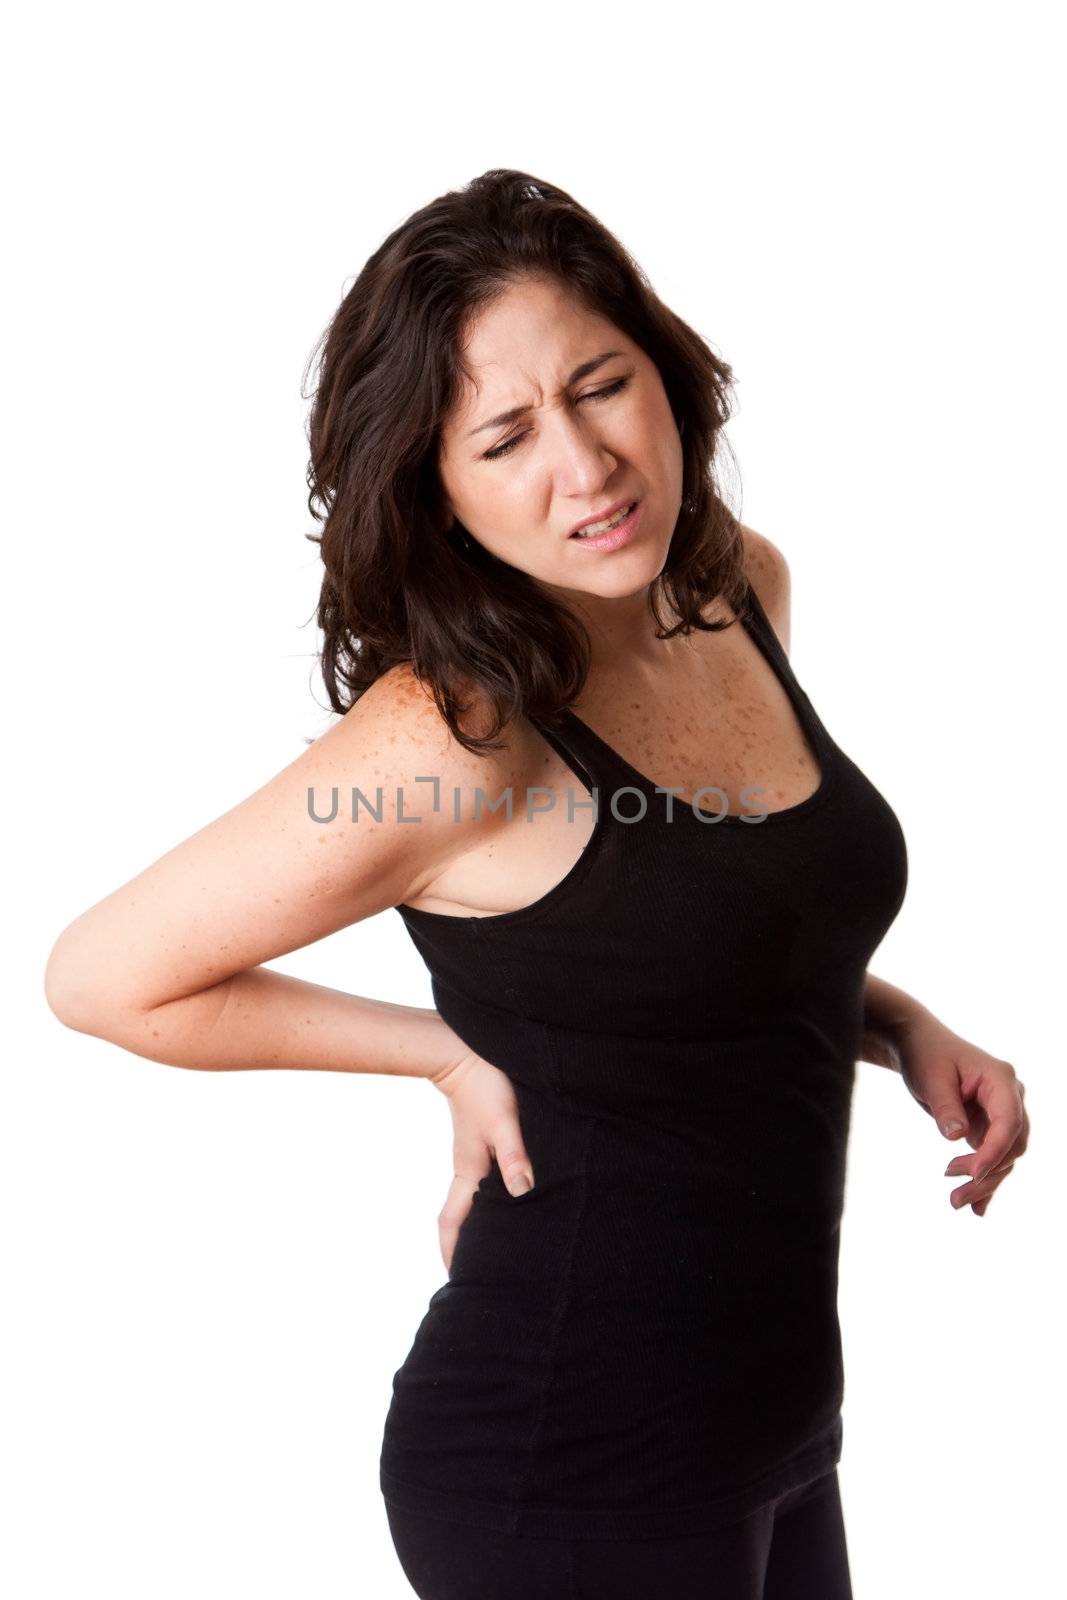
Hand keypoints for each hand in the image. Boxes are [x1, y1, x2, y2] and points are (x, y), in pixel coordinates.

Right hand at [428, 1048, 534, 1270]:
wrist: (464, 1050)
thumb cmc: (485, 1083)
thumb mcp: (504, 1120)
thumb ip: (514, 1155)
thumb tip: (522, 1192)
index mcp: (469, 1171)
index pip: (452, 1221)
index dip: (451, 1251)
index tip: (454, 1277)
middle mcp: (468, 1167)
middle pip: (461, 1215)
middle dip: (465, 1244)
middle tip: (481, 1270)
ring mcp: (473, 1154)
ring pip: (473, 1198)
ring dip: (479, 1222)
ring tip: (496, 1243)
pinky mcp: (481, 1140)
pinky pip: (483, 1179)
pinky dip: (489, 1198)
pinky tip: (508, 1197)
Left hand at [896, 1012, 1028, 1216]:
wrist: (918, 1044)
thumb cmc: (925, 1055)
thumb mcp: (931, 1079)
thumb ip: (946, 1108)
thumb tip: (958, 1138)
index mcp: (1001, 1079)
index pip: (1008, 1122)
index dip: (993, 1152)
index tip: (971, 1174)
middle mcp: (1010, 1097)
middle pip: (1012, 1145)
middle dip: (987, 1173)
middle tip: (954, 1196)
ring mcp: (1002, 1113)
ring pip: (1005, 1156)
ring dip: (984, 1182)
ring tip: (955, 1202)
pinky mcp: (990, 1126)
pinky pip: (994, 1157)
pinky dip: (986, 1180)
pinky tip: (978, 1208)